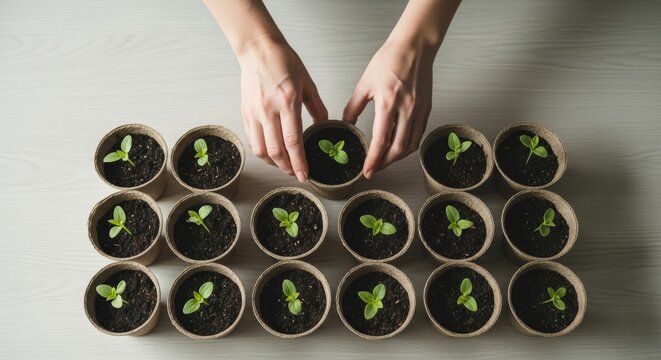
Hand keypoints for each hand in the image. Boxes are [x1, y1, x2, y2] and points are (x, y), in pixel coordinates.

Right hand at [239, 35, 327, 180]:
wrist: (258, 50)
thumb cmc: (283, 61)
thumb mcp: (308, 83)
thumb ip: (317, 107)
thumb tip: (323, 125)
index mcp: (288, 103)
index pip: (293, 142)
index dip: (299, 163)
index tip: (305, 175)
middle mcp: (268, 110)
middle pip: (276, 151)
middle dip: (287, 168)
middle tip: (296, 174)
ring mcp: (254, 113)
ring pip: (261, 150)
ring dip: (273, 163)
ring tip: (284, 165)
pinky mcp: (245, 113)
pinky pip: (252, 140)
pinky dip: (262, 151)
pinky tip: (271, 152)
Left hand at [343, 40, 433, 178]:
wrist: (414, 47)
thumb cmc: (390, 60)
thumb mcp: (365, 83)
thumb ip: (354, 106)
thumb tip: (347, 123)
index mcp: (389, 102)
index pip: (381, 140)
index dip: (374, 159)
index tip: (367, 171)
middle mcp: (407, 109)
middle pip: (398, 148)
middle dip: (385, 163)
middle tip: (374, 169)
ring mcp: (419, 110)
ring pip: (411, 145)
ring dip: (398, 157)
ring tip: (385, 160)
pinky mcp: (427, 109)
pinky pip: (418, 134)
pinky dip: (408, 145)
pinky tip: (399, 146)